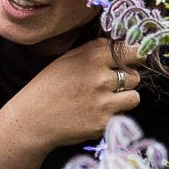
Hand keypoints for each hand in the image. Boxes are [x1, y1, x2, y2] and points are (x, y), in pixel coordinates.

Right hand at [0, 38, 141, 168]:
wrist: (33, 119)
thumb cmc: (47, 86)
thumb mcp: (66, 59)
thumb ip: (93, 50)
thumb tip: (117, 45)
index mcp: (92, 58)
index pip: (131, 52)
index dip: (134, 56)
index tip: (134, 60)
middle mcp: (101, 78)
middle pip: (134, 76)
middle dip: (125, 80)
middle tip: (109, 85)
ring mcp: (104, 102)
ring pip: (134, 97)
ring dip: (124, 98)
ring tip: (106, 100)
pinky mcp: (104, 123)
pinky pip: (121, 116)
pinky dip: (111, 115)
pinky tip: (94, 114)